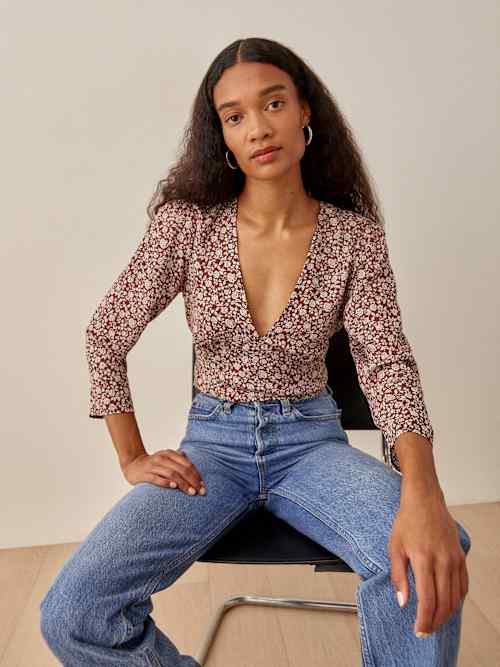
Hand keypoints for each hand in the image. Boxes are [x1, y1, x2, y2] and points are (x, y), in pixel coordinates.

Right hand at [122, 449, 205, 495]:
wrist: (132, 464)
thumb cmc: (154, 464)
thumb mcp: (167, 459)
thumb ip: (180, 460)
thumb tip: (193, 464)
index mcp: (170, 453)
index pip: (187, 464)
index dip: (196, 475)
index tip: (203, 486)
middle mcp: (162, 458)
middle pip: (181, 469)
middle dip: (192, 481)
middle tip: (199, 492)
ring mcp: (153, 465)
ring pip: (171, 474)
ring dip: (183, 483)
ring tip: (191, 492)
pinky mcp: (144, 474)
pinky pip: (156, 478)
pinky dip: (166, 482)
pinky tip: (174, 487)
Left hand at [389, 492, 468, 636]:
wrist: (425, 500)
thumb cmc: (407, 522)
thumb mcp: (394, 547)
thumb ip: (398, 576)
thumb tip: (403, 602)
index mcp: (423, 559)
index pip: (427, 599)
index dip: (424, 619)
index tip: (418, 631)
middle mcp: (442, 561)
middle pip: (444, 602)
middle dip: (435, 621)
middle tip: (426, 630)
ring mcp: (454, 559)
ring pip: (455, 597)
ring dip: (446, 614)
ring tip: (435, 621)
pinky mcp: (461, 556)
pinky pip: (463, 585)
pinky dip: (457, 599)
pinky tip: (448, 605)